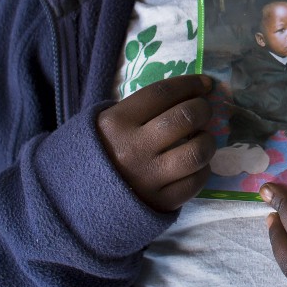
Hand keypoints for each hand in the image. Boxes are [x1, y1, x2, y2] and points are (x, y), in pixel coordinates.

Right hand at [96, 74, 214, 211]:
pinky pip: (195, 182)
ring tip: (202, 138)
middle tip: (204, 110)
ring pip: (197, 152)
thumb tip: (188, 94)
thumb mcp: (107, 123)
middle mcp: (133, 149)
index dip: (190, 84)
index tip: (205, 83)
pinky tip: (196, 165)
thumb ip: (142, 109)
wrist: (79, 199)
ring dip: (208, 140)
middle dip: (203, 109)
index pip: (163, 93)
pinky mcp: (160, 203)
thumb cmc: (100, 153)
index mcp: (116, 123)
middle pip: (185, 118)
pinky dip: (202, 169)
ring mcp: (148, 178)